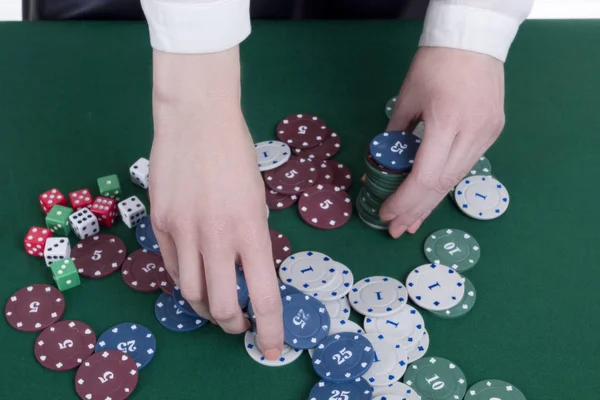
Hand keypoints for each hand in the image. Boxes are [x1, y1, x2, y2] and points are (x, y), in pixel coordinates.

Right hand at [148, 48, 282, 359]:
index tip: (273, 347)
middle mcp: (216, 238)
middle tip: (239, 324)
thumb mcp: (257, 198)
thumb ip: (252, 236)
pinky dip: (185, 279)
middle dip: (232, 324)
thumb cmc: (236, 153)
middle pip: (220, 306)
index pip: (263, 295)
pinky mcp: (159, 223)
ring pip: (190, 293)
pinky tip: (194, 275)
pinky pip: (171, 267)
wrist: (196, 119)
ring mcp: (183, 232)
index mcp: (251, 230)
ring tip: (215, 305)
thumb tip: (245, 267)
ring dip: (205, 308)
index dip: (271, 328)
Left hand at [381, 47, 505, 236]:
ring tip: (410, 221)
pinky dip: (445, 183)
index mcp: (446, 121)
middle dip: (416, 210)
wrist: (474, 40)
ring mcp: (487, 134)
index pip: (425, 176)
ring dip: (431, 202)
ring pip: (455, 179)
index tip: (385, 212)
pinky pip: (465, 165)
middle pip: (442, 185)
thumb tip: (381, 167)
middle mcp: (472, 133)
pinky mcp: (494, 132)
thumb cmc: (433, 65)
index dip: (404, 200)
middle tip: (396, 229)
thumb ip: (394, 135)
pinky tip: (431, 196)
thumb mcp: (405, 98)